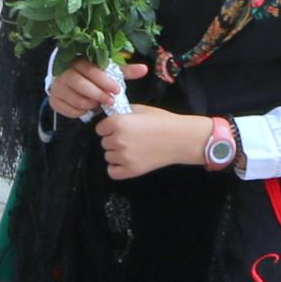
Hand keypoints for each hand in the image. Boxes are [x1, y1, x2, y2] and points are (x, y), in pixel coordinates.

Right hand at [44, 59, 133, 121]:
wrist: (70, 83)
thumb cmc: (93, 78)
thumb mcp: (109, 72)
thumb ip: (125, 71)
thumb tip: (144, 69)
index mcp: (79, 62)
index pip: (90, 69)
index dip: (104, 80)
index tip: (117, 90)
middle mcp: (65, 73)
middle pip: (80, 83)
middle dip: (97, 94)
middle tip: (110, 101)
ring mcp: (57, 87)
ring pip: (74, 98)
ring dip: (89, 104)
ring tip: (97, 105)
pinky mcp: (54, 100)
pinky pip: (67, 109)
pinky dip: (79, 112)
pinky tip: (86, 109)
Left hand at [95, 103, 212, 179]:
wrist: (180, 138)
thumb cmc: (164, 122)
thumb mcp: (141, 109)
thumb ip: (123, 112)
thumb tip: (112, 114)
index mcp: (118, 122)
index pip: (99, 129)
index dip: (108, 128)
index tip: (117, 128)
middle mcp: (118, 140)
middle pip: (104, 143)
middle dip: (113, 140)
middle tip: (129, 138)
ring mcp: (124, 156)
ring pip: (108, 156)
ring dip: (116, 153)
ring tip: (132, 149)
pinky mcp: (131, 170)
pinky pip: (112, 172)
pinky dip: (117, 168)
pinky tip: (126, 161)